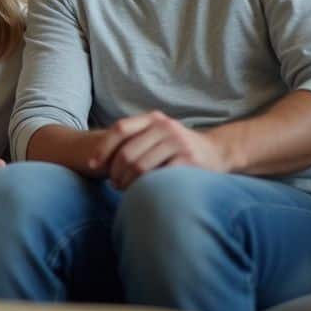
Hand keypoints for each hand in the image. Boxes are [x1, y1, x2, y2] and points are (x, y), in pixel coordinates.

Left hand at [89, 111, 227, 188]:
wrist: (217, 151)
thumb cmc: (179, 147)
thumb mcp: (159, 134)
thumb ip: (136, 138)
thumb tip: (99, 156)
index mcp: (154, 118)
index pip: (120, 129)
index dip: (103, 148)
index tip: (92, 165)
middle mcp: (165, 127)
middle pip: (127, 152)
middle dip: (115, 172)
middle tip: (114, 184)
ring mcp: (178, 143)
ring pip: (140, 166)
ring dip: (127, 183)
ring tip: (125, 190)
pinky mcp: (188, 161)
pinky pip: (157, 177)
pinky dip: (145, 187)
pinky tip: (143, 192)